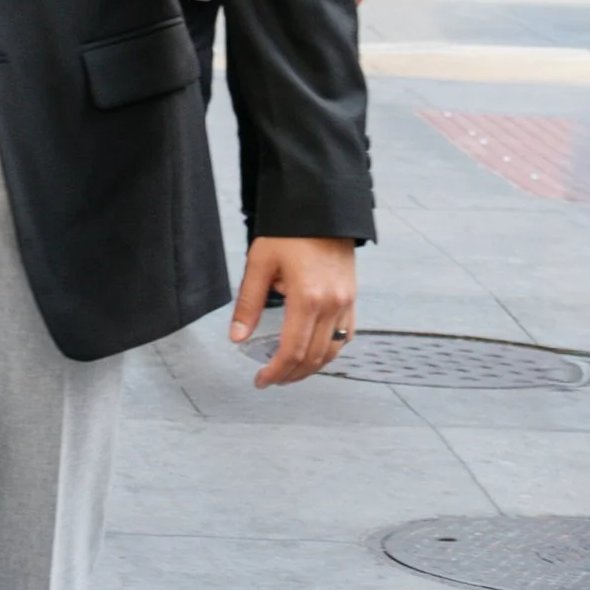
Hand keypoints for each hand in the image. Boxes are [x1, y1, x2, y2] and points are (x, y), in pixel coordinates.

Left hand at [232, 235, 355, 385]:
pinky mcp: (352, 298)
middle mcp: (332, 304)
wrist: (321, 209)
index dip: (276, 371)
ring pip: (332, 351)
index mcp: (307, 298)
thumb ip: (248, 304)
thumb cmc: (290, 232)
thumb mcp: (260, 264)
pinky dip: (329, 351)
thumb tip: (237, 337)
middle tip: (271, 379)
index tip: (261, 380)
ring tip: (289, 372)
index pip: (292, 350)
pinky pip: (345, 336)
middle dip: (290, 375)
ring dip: (311, 368)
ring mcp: (346, 303)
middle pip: (313, 357)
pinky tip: (313, 353)